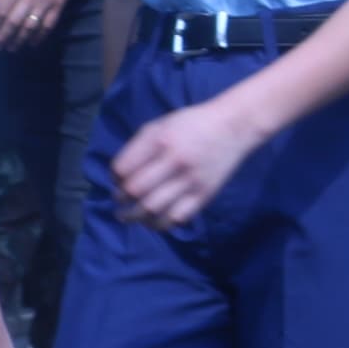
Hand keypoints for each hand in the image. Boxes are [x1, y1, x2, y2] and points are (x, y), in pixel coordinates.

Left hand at [0, 0, 80, 50]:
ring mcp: (43, 3)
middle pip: (12, 22)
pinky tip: (32, 44)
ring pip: (29, 27)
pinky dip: (39, 37)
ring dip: (19, 40)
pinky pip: (47, 25)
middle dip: (2, 37)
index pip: (0, 12)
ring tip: (11, 48)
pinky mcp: (57, 6)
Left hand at [106, 96, 266, 230]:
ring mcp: (191, 180)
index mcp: (160, 140)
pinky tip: (153, 221)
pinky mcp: (205, 194)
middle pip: (135, 190)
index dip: (114, 178)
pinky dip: (160, 224)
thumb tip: (119, 176)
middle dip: (121, 199)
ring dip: (135, 217)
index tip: (117, 180)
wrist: (234, 126)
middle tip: (120, 201)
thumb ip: (138, 147)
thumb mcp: (161, 124)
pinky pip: (177, 218)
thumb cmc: (192, 123)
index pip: (123, 168)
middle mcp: (175, 160)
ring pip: (153, 209)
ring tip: (130, 217)